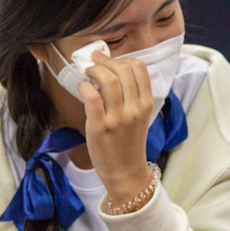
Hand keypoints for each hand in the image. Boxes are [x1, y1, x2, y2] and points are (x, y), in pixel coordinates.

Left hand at [79, 51, 152, 205]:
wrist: (125, 172)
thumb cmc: (129, 142)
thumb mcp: (139, 116)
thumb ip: (130, 95)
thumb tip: (108, 72)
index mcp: (146, 103)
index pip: (139, 68)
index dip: (122, 58)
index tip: (109, 60)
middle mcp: (135, 108)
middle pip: (122, 70)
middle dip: (105, 60)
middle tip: (94, 61)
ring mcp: (118, 118)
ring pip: (108, 80)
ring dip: (94, 70)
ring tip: (88, 73)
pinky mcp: (100, 127)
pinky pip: (92, 97)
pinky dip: (85, 87)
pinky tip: (83, 87)